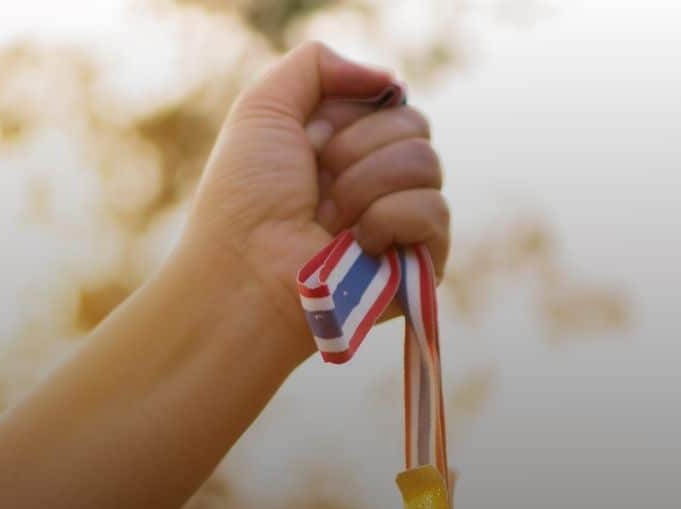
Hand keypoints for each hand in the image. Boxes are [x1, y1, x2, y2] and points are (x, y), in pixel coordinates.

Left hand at [184, 41, 449, 360]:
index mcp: (349, 147)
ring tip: (329, 222)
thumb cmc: (246, 199)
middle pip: (414, 125)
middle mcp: (380, 181)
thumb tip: (387, 80)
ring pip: (426, 163)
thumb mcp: (265, 108)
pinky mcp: (423, 262)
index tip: (308, 144)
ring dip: (366, 185)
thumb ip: (316, 65)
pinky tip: (358, 246)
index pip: (388, 101)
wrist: (247, 270)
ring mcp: (404, 223)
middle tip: (317, 188)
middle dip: (356, 149)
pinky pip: (434, 210)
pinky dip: (390, 219)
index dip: (346, 116)